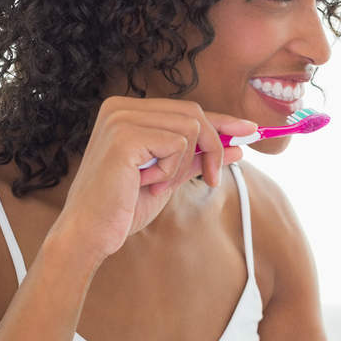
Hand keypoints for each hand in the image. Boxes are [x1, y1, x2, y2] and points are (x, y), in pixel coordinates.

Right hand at [52, 97, 256, 262]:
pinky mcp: (124, 136)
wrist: (90, 233)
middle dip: (213, 147)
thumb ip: (198, 157)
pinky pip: (177, 144)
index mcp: (127, 111)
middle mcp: (120, 107)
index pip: (186, 109)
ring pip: (191, 127)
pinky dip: (171, 170)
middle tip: (211, 178)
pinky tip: (147, 184)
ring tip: (158, 184)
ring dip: (184, 164)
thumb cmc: (123, 206)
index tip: (250, 129)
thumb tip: (238, 146)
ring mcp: (120, 118)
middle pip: (194, 113)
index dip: (222, 121)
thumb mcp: (170, 176)